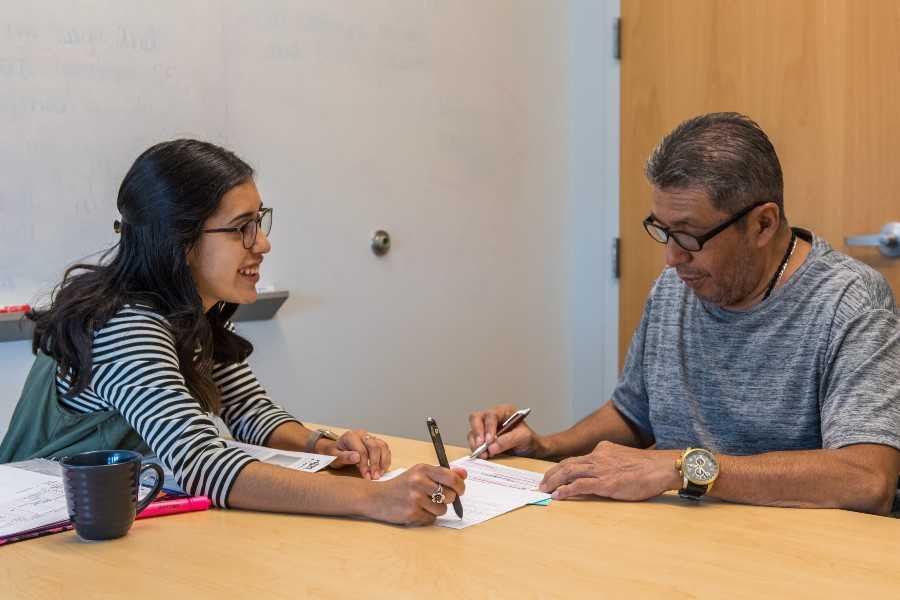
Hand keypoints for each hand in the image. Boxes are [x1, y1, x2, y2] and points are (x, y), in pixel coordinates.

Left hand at [323, 429, 390, 479]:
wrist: (335, 449)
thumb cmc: (334, 454)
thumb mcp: (334, 457)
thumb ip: (344, 457)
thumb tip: (357, 458)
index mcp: (351, 436)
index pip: (362, 450)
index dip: (365, 464)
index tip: (366, 477)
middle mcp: (362, 434)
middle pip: (374, 447)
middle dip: (376, 463)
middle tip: (375, 477)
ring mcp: (370, 437)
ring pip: (382, 447)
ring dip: (383, 461)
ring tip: (380, 474)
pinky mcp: (376, 442)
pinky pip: (385, 449)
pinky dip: (386, 459)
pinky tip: (382, 469)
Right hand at [368, 464, 467, 524]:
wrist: (376, 498)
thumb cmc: (401, 485)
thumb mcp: (420, 474)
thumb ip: (442, 474)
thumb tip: (464, 474)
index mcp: (422, 469)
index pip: (451, 478)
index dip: (460, 486)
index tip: (460, 490)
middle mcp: (419, 482)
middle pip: (449, 495)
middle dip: (447, 499)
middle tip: (437, 497)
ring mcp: (415, 498)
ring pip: (442, 509)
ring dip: (437, 509)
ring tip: (424, 504)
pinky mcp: (412, 513)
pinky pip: (432, 518)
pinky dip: (428, 516)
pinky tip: (417, 510)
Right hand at [467, 404, 539, 458]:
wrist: (531, 452)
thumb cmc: (530, 441)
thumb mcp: (524, 438)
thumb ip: (509, 439)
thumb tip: (491, 446)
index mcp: (504, 411)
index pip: (491, 415)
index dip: (488, 427)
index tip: (489, 441)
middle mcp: (493, 418)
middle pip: (476, 418)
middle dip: (477, 433)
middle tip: (481, 446)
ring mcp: (487, 428)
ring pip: (472, 431)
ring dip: (476, 444)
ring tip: (484, 455)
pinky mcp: (483, 439)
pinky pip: (473, 442)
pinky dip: (476, 449)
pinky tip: (485, 456)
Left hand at [539, 441, 679, 500]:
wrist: (661, 467)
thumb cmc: (647, 467)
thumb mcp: (623, 458)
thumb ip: (609, 462)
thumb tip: (600, 472)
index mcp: (602, 450)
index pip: (576, 458)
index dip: (561, 468)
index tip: (553, 475)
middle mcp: (598, 457)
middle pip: (567, 463)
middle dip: (551, 474)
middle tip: (542, 484)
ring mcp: (601, 469)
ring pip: (569, 472)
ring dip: (554, 481)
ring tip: (545, 490)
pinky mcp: (605, 482)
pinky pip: (580, 485)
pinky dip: (566, 490)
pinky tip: (558, 496)